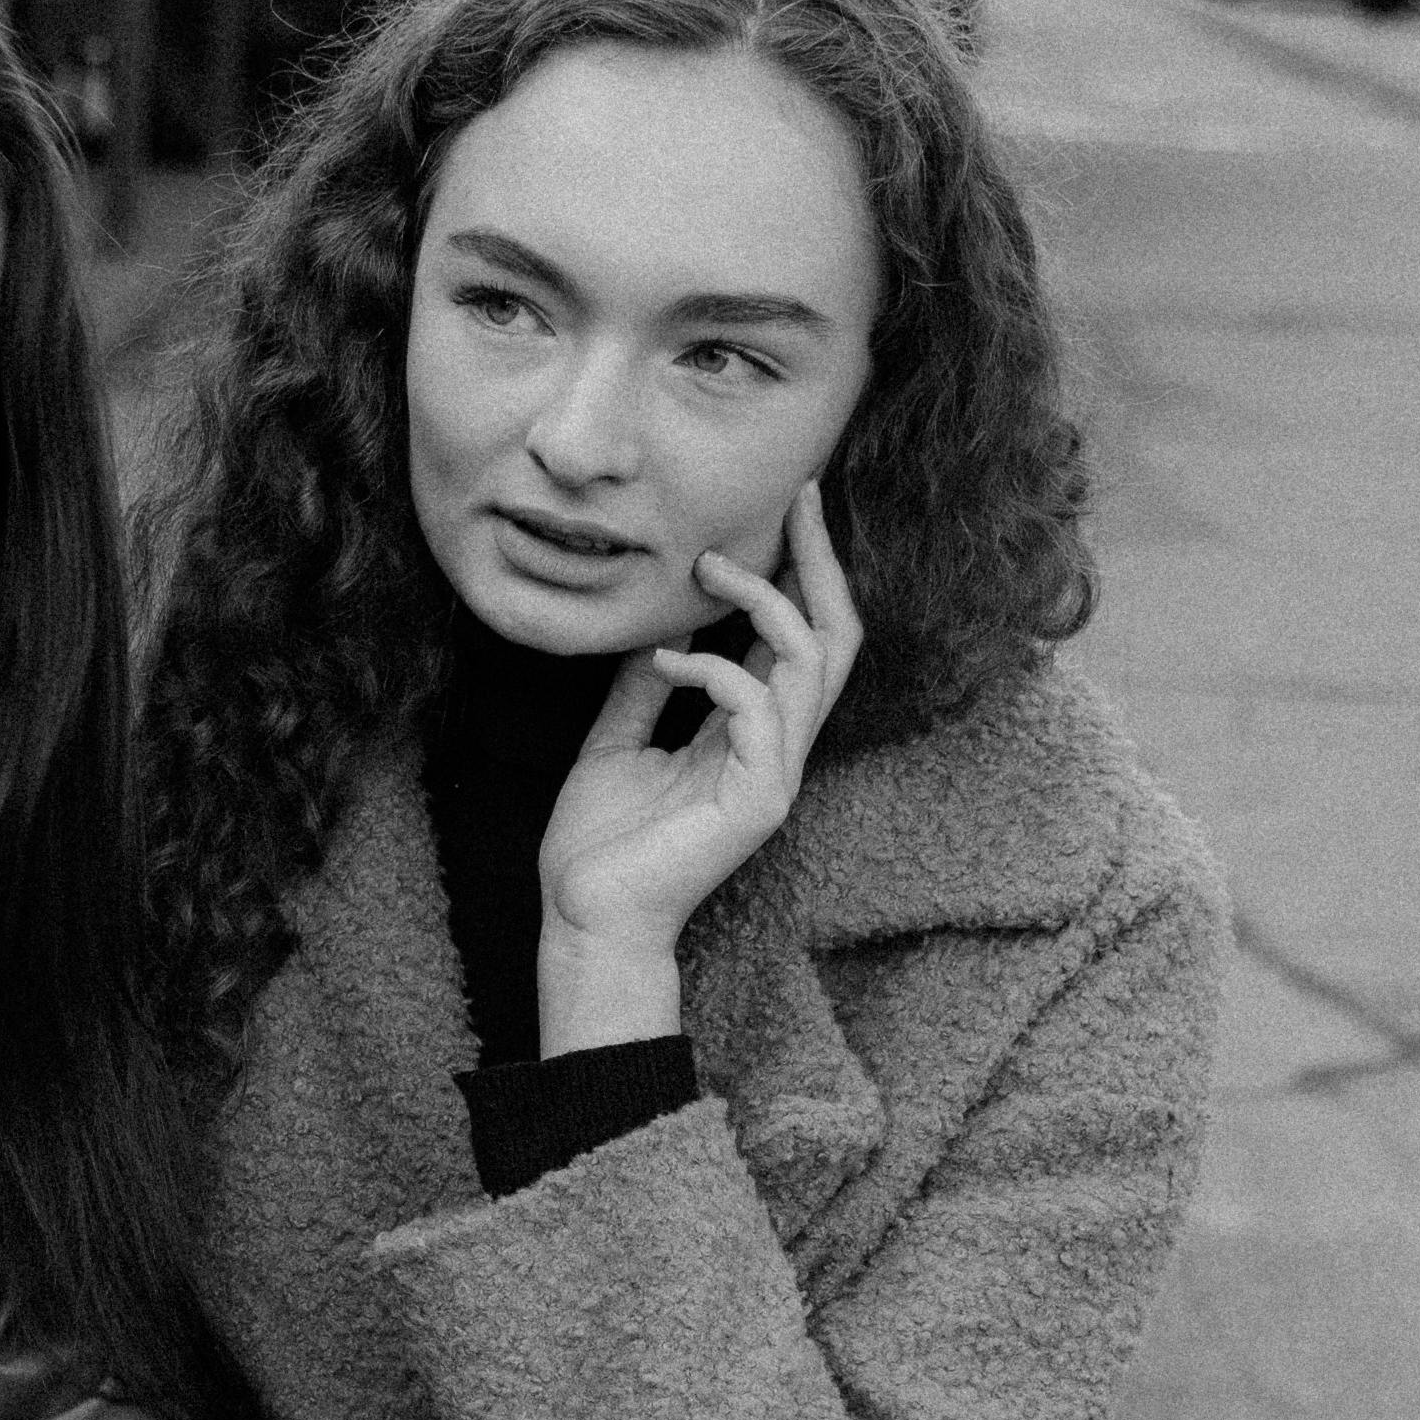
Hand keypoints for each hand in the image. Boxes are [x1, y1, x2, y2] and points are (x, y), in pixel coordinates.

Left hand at [534, 479, 862, 1047]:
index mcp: (750, 733)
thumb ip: (644, 690)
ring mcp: (775, 774)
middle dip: (819, 562)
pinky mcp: (758, 800)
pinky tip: (662, 662)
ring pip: (811, 660)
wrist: (584, 919)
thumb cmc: (599, 846)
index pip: (800, 637)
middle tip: (795, 501)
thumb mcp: (614, 743)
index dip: (803, 570)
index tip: (789, 506)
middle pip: (835, 636)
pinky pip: (758, 707)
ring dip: (760, 601)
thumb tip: (656, 632)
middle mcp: (777, 748)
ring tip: (703, 573)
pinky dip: (713, 667)